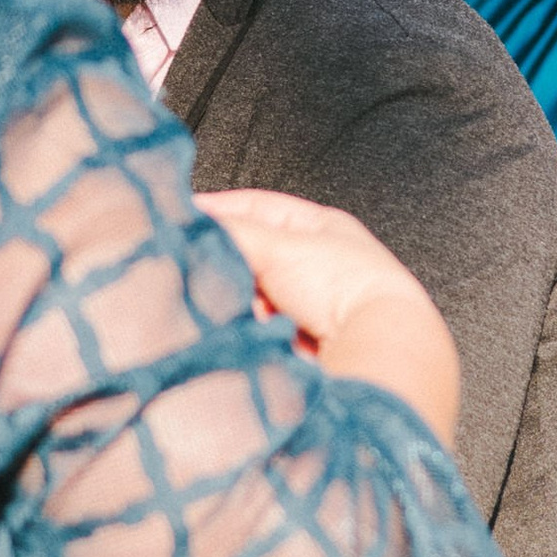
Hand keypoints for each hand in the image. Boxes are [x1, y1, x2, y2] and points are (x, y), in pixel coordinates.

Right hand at [197, 187, 460, 444]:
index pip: (253, 207)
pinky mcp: (294, 343)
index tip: (179, 221)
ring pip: (246, 295)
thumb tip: (188, 229)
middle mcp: (312, 263)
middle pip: (247, 255)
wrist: (376, 349)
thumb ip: (229, 232)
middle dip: (225, 265)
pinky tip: (244, 332)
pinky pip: (252, 329)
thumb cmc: (348, 288)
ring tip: (234, 306)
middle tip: (204, 271)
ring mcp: (304, 305)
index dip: (215, 211)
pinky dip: (244, 329)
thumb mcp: (278, 244)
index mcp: (317, 226)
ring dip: (235, 301)